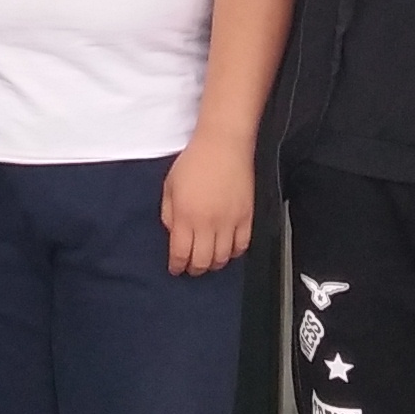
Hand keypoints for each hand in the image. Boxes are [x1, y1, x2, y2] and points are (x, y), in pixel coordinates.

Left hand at [161, 132, 253, 276]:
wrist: (223, 144)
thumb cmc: (195, 160)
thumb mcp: (170, 185)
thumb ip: (168, 212)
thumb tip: (173, 233)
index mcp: (185, 215)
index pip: (180, 254)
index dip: (177, 266)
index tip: (175, 268)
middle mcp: (207, 223)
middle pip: (202, 262)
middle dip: (194, 269)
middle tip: (191, 268)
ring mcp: (229, 221)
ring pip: (223, 258)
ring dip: (214, 263)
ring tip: (209, 259)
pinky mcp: (246, 216)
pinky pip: (242, 245)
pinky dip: (234, 253)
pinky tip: (228, 249)